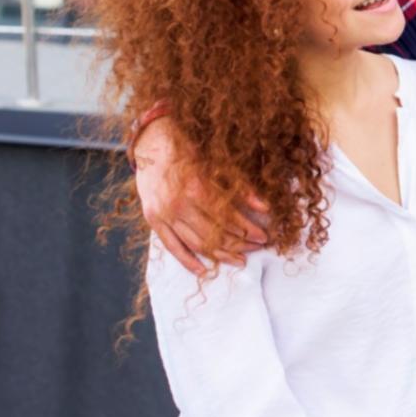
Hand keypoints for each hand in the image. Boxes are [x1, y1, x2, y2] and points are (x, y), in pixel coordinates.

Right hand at [134, 117, 268, 273]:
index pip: (229, 218)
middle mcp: (179, 205)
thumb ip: (240, 189)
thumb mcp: (216, 165)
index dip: (248, 229)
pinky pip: (172, 247)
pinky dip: (188, 261)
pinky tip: (204, 270)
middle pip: (215, 234)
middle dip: (240, 243)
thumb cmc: (188, 153)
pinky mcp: (153, 221)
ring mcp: (164, 215)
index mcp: (196, 188)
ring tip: (240, 260)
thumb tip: (265, 208)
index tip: (264, 236)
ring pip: (197, 243)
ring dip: (221, 254)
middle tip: (257, 248)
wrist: (150, 146)